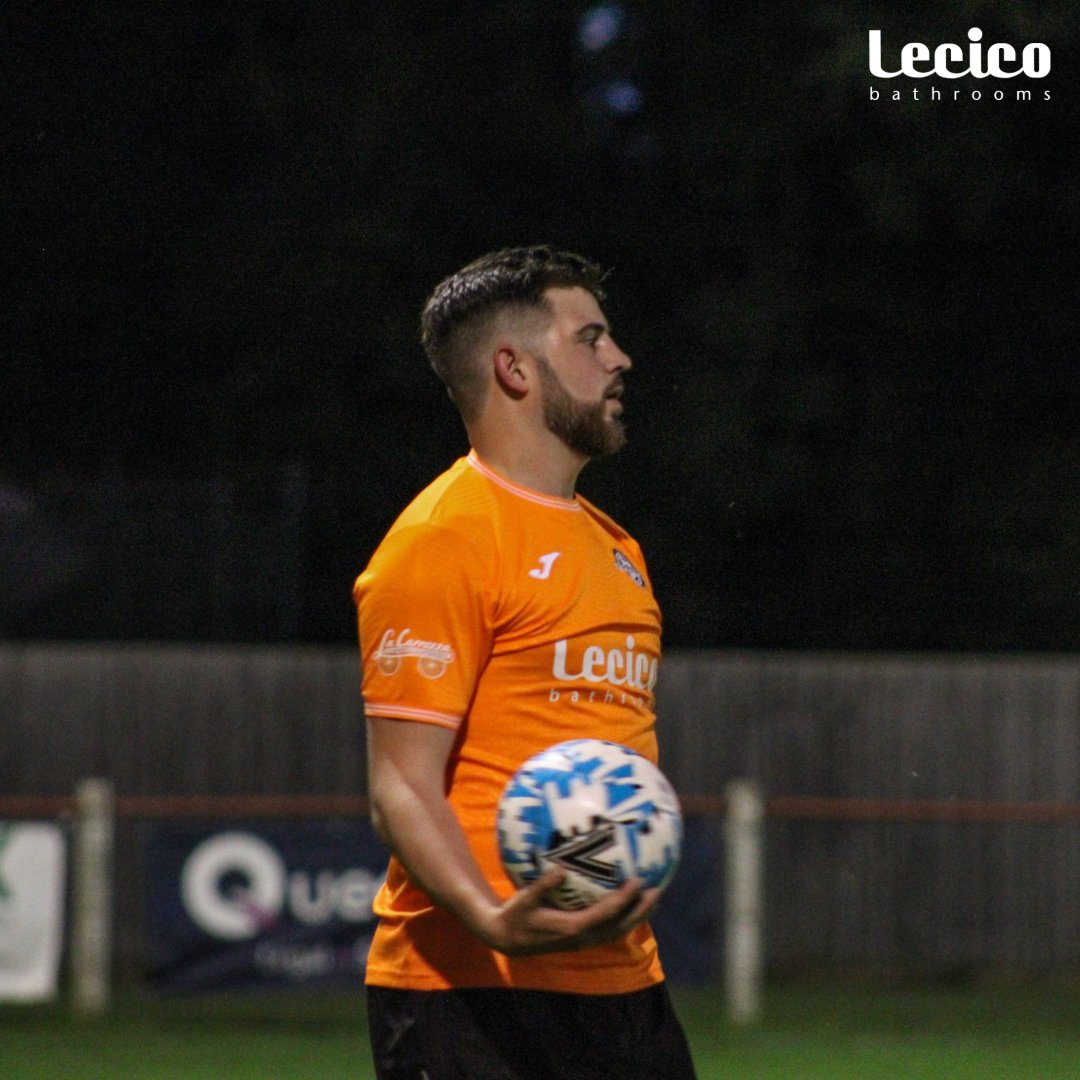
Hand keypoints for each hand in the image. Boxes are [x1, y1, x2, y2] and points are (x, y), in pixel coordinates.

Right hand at [476, 870, 660, 956]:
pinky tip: (630, 905)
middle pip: (620, 926)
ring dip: (636, 916)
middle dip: (640, 910)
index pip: (606, 914)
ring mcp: (583, 942)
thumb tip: (562, 868)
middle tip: (657, 890)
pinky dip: (624, 918)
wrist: (507, 940)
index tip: (638, 881)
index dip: (624, 899)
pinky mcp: (581, 940)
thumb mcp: (524, 899)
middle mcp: (582, 938)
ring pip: (617, 931)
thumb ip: (544, 885)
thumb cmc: (515, 916)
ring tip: (652, 898)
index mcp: (572, 928)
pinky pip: (609, 930)